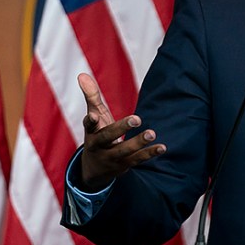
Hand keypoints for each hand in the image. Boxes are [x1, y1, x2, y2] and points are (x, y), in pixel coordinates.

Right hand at [78, 73, 164, 189]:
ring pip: (124, 150)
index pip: (88, 126)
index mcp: (91, 132)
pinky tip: (162, 147)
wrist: (94, 170)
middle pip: (108, 137)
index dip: (90, 121)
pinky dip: (150, 153)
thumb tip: (82, 74)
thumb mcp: (94, 116)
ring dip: (138, 142)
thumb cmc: (96, 134)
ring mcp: (111, 157)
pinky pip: (137, 160)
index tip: (93, 116)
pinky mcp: (124, 165)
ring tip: (152, 133)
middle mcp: (99, 146)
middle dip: (121, 128)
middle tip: (137, 119)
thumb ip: (91, 96)